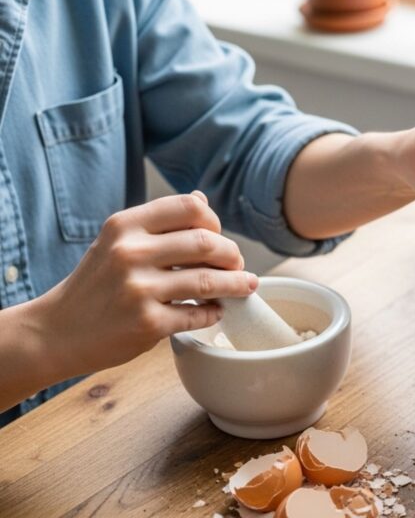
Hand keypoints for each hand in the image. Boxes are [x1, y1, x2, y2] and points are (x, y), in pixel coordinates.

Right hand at [28, 192, 255, 377]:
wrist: (55, 331)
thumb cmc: (95, 284)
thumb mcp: (117, 242)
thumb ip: (159, 222)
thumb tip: (202, 199)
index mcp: (125, 225)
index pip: (191, 207)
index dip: (215, 222)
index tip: (218, 237)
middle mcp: (130, 252)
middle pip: (207, 242)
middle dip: (232, 254)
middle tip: (237, 265)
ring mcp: (138, 289)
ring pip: (209, 281)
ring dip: (235, 284)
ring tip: (243, 286)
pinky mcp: (147, 323)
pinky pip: (198, 314)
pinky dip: (214, 312)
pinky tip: (215, 311)